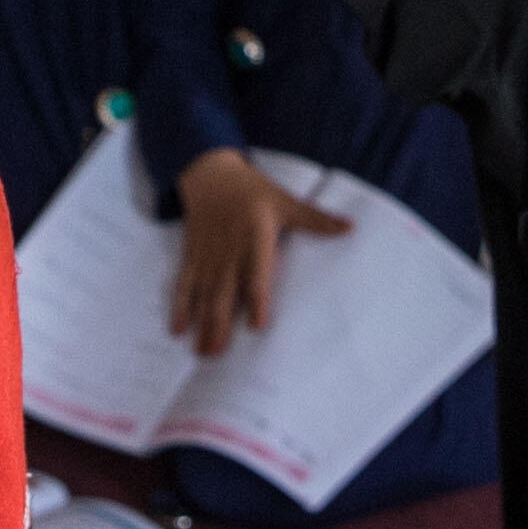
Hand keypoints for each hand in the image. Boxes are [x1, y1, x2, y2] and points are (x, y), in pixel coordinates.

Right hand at [168, 148, 351, 352]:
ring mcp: (208, 257)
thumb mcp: (286, 202)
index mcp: (254, 240)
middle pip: (224, 294)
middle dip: (220, 325)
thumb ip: (316, 219)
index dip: (256, 300)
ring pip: (204, 296)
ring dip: (201, 325)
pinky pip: (184, 285)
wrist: (210, 174)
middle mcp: (229, 253)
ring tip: (201, 352)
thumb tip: (350, 227)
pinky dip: (179, 307)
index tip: (256, 325)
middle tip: (218, 354)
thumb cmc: (252, 190)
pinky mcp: (192, 257)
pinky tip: (177, 330)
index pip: (256, 276)